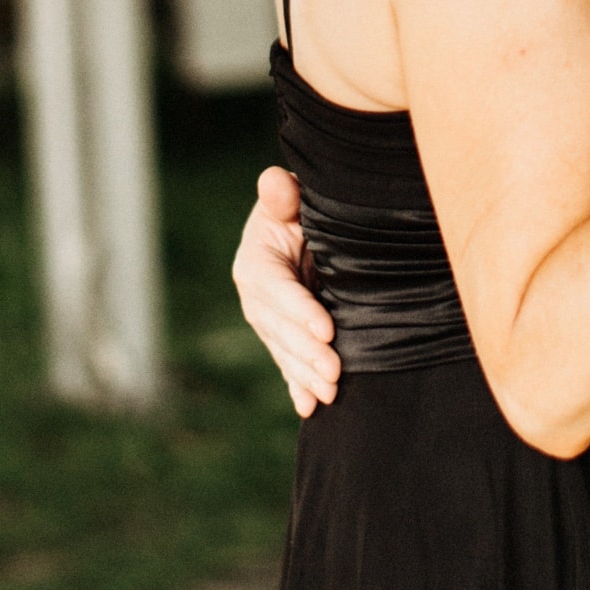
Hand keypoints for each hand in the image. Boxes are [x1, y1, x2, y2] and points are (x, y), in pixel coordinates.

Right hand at [231, 167, 339, 417]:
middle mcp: (256, 298)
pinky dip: (297, 387)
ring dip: (305, 375)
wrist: (304, 230)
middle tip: (334, 372)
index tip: (327, 328)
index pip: (277, 291)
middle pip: (280, 330)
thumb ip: (282, 195)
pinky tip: (309, 408)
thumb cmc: (300, 210)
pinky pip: (288, 365)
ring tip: (330, 393)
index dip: (300, 311)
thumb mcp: (290, 200)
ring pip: (285, 352)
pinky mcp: (282, 338)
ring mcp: (268, 322)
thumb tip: (274, 181)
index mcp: (255, 263)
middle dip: (306, 353)